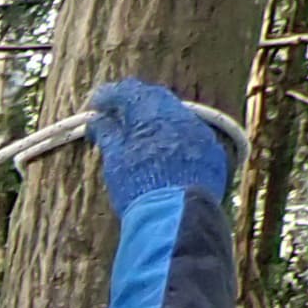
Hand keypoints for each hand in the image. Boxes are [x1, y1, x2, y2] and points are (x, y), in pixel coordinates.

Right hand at [83, 79, 234, 213]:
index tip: (94, 108)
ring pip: (175, 116)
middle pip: (154, 98)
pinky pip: (191, 136)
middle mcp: (179, 115)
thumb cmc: (140, 187)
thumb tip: (97, 121)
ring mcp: (200, 132)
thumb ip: (107, 135)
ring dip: (156, 122)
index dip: (107, 97)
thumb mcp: (115, 160)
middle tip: (116, 118)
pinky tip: (165, 155)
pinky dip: (175, 139)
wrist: (176, 215)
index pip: (127, 91)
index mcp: (151, 111)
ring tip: (140, 137)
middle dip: (133, 104)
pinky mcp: (212, 151)